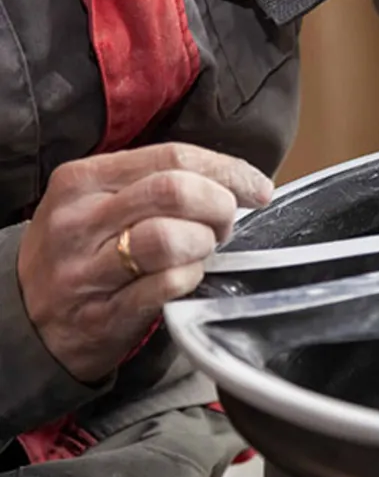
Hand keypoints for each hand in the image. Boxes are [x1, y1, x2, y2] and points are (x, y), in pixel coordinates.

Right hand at [17, 143, 273, 382]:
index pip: (172, 156)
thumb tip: (232, 180)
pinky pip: (166, 287)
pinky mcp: (102, 314)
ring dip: (204, 244)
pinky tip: (187, 278)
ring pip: (170, 239)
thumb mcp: (97, 203)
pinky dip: (190, 279)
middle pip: (175, 192)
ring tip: (202, 251)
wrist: (25, 320)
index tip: (256, 188)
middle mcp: (80, 221)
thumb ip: (153, 183)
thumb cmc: (80, 253)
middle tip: (225, 225)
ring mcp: (87, 270)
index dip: (227, 170)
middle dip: (219, 206)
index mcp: (83, 180)